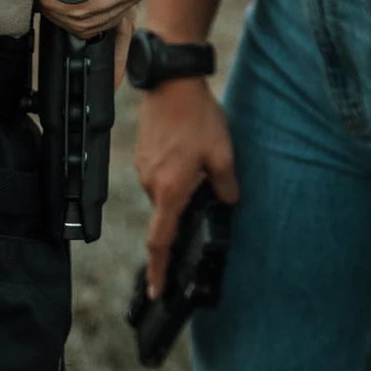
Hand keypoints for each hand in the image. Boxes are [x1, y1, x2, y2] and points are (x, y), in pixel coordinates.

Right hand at [135, 78, 237, 297]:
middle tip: (206, 181)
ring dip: (181, 184)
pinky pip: (158, 173)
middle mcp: (150, 182)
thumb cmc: (196, 117)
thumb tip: (228, 201)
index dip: (158, 270)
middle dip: (186, 206)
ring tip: (200, 156)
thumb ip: (226, 186)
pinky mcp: (143, 151)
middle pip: (168, 211)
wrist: (172, 80)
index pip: (160, 241)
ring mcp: (143, 166)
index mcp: (170, 190)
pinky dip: (174, 170)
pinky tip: (189, 148)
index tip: (155, 290)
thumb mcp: (222, 154)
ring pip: (164, 190)